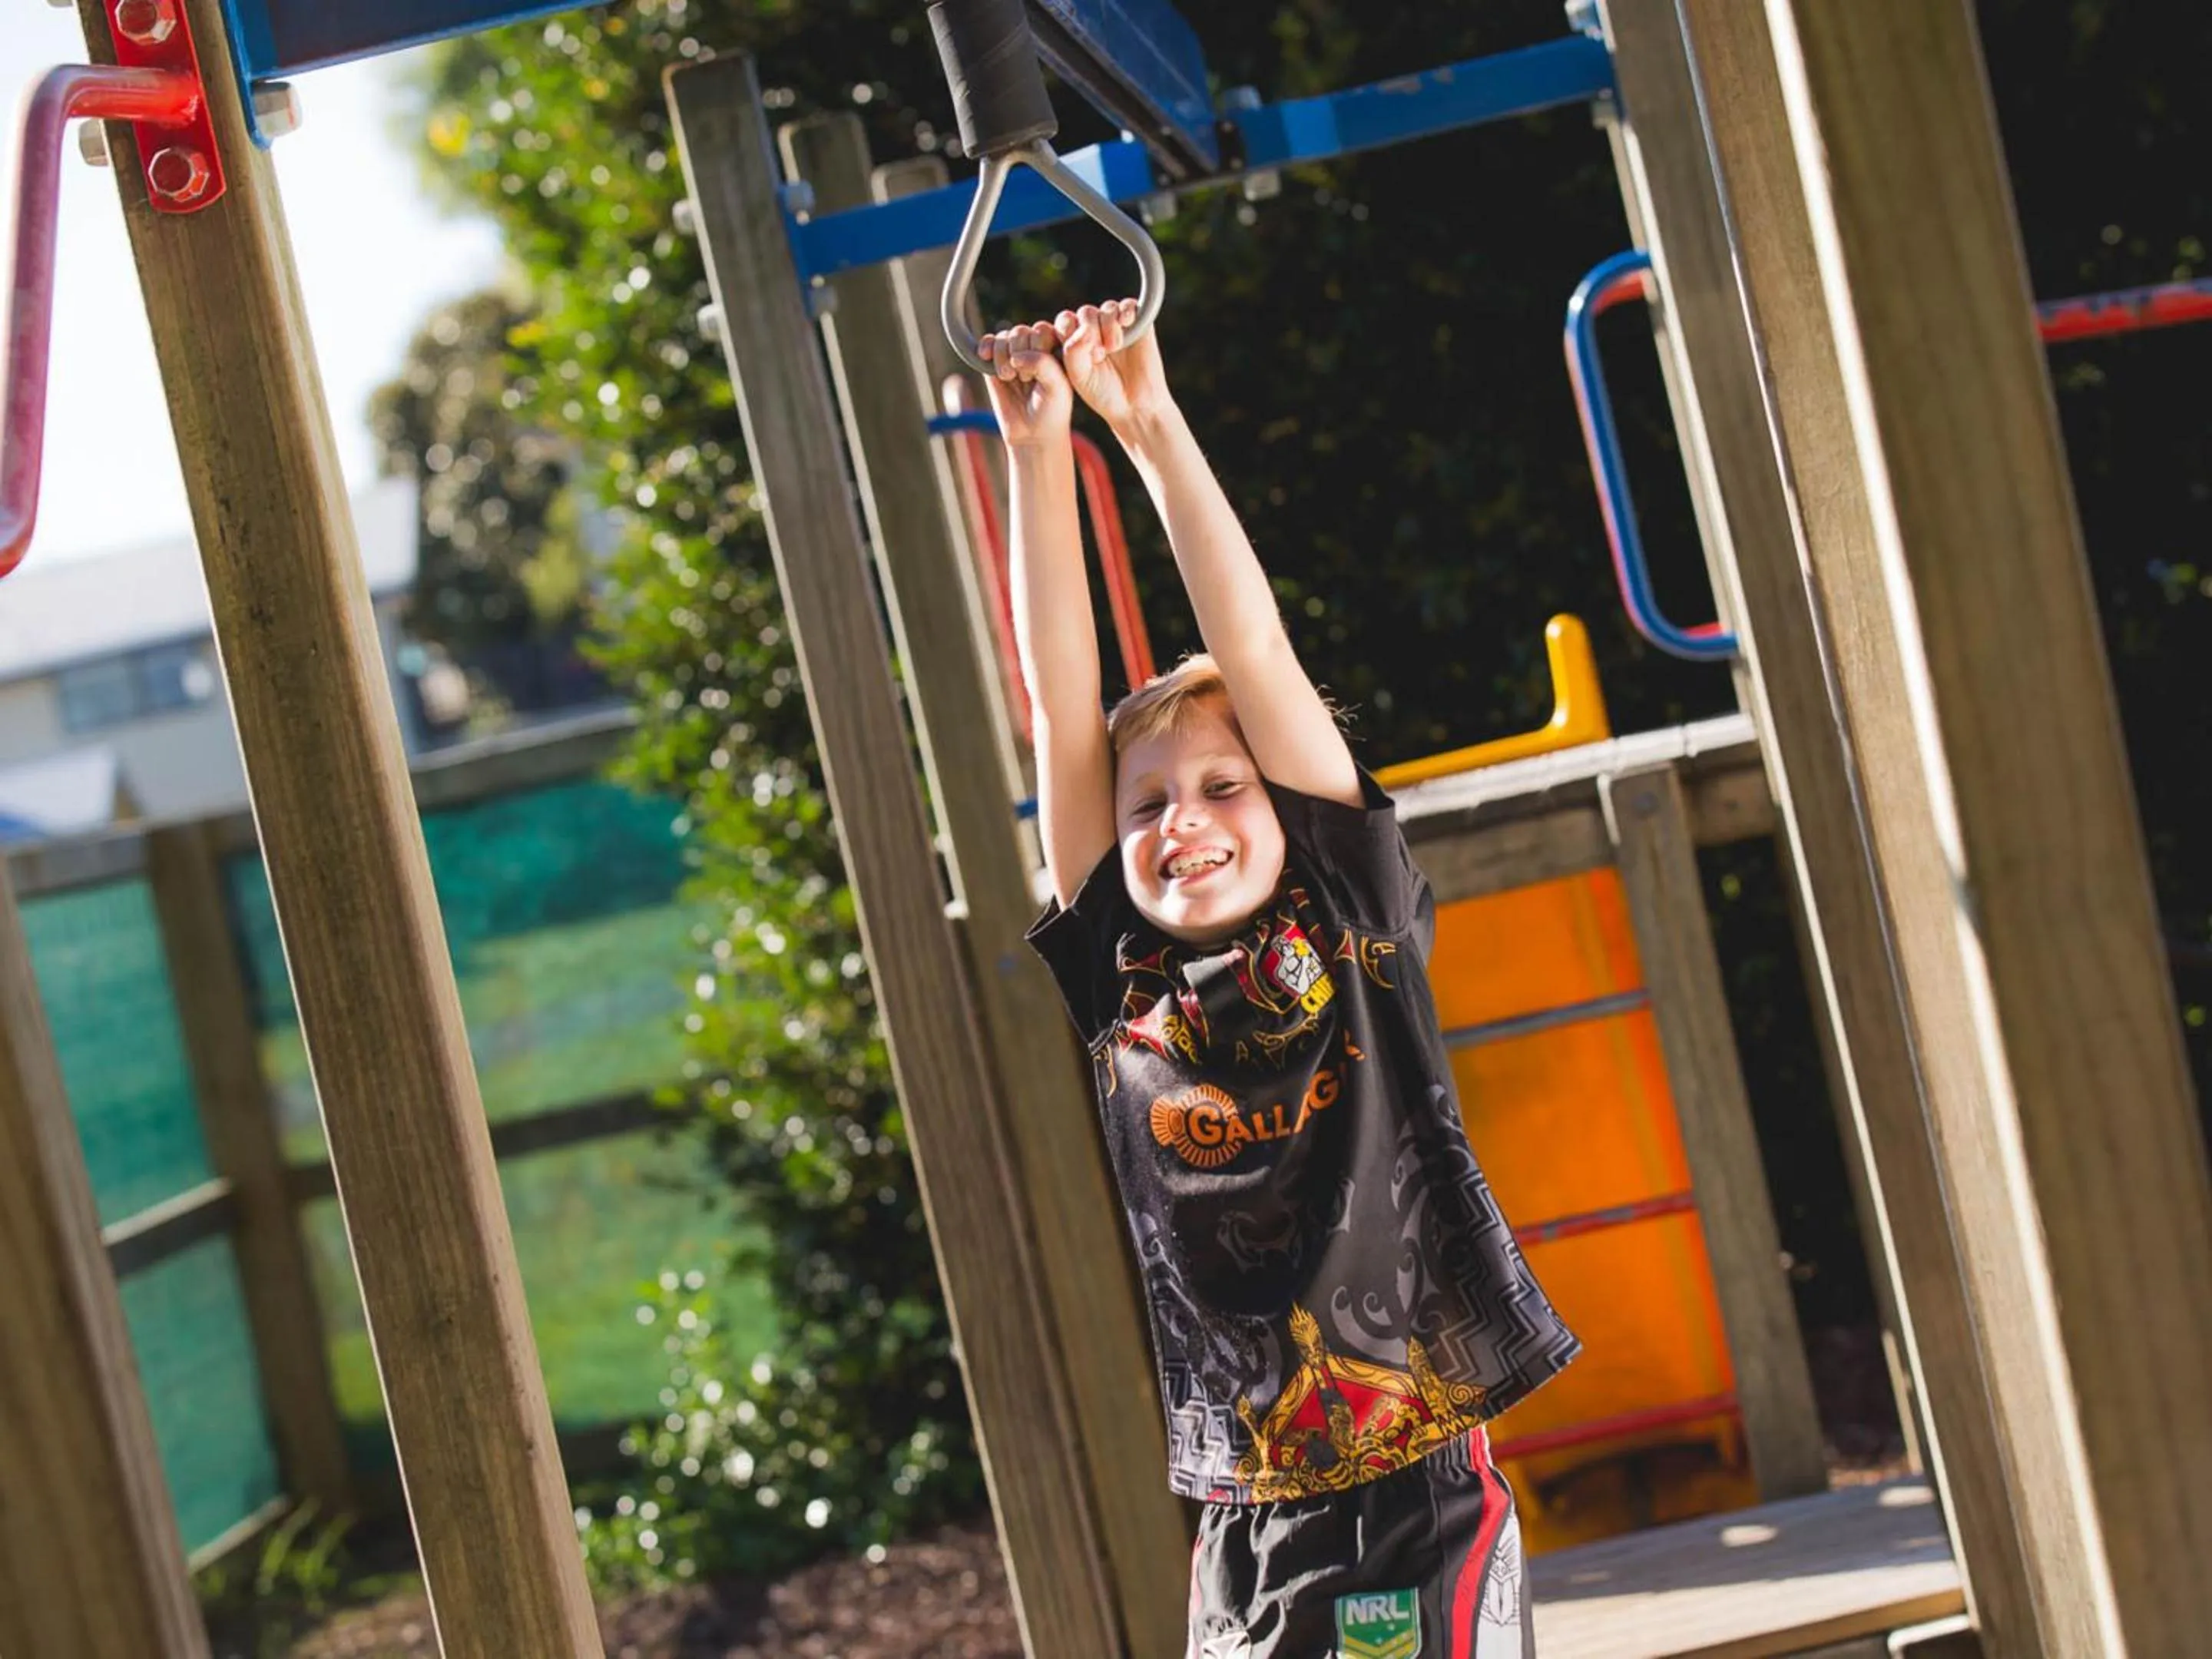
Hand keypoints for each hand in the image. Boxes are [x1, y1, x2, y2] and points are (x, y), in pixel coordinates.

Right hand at [979, 321, 1071, 448]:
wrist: (1032, 434)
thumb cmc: (1051, 410)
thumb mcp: (1057, 386)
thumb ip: (1042, 363)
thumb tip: (1014, 356)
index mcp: (1055, 348)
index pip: (1042, 330)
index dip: (1038, 349)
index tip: (1041, 376)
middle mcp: (1034, 347)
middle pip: (1021, 331)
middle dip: (1020, 354)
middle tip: (1026, 380)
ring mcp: (1013, 354)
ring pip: (1004, 337)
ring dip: (1003, 356)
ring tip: (1009, 377)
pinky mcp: (994, 363)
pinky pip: (987, 342)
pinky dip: (985, 346)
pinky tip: (985, 357)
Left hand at [1057, 299, 1171, 435]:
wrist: (1134, 405)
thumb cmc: (1103, 392)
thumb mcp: (1079, 375)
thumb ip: (1073, 351)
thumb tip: (1084, 327)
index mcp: (1076, 341)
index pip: (1066, 321)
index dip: (1070, 332)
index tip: (1083, 356)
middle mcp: (1095, 330)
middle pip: (1086, 312)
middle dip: (1090, 330)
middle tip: (1099, 354)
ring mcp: (1117, 326)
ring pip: (1107, 308)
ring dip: (1108, 325)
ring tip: (1113, 348)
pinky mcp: (1138, 324)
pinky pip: (1129, 305)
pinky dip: (1126, 310)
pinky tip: (1125, 322)